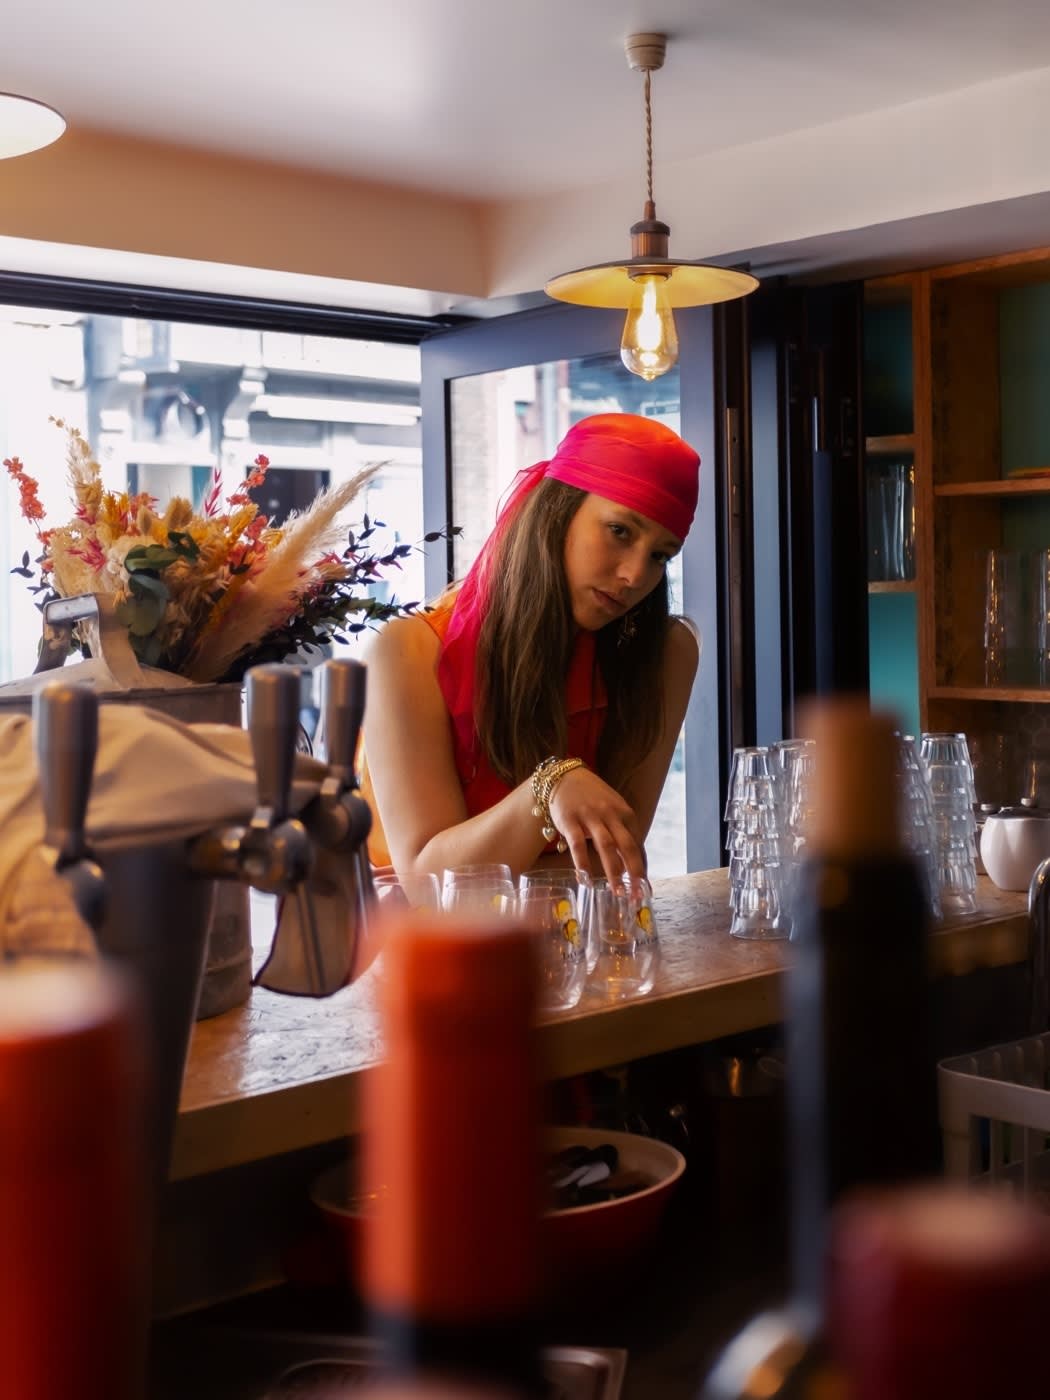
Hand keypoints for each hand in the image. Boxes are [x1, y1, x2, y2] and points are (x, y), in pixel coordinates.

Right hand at [547, 766, 645, 887]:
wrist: (565, 777)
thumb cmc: (592, 799)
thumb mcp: (613, 811)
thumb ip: (623, 833)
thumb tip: (633, 865)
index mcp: (625, 814)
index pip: (638, 844)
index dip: (642, 867)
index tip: (645, 888)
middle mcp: (611, 814)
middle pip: (627, 846)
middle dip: (635, 872)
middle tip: (637, 894)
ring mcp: (590, 817)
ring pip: (606, 846)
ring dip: (613, 870)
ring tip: (617, 892)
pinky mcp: (570, 820)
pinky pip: (577, 844)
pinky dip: (582, 862)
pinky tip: (585, 879)